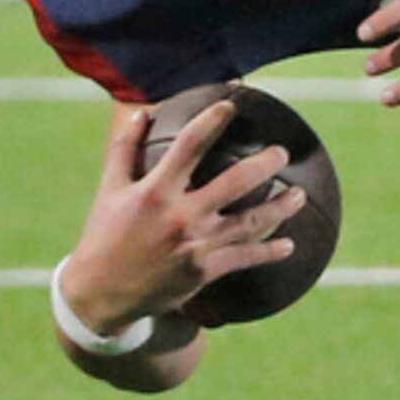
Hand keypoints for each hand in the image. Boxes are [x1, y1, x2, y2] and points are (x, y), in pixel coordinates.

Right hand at [61, 99, 302, 327]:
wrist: (99, 295)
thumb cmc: (104, 236)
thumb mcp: (109, 190)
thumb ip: (124, 150)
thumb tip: (140, 113)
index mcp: (154, 191)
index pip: (189, 145)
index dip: (212, 121)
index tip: (231, 104)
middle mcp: (179, 216)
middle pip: (235, 182)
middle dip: (265, 164)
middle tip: (282, 153)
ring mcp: (195, 244)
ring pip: (251, 223)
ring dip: (280, 208)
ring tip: (300, 195)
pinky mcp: (203, 271)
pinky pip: (245, 257)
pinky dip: (269, 251)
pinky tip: (289, 245)